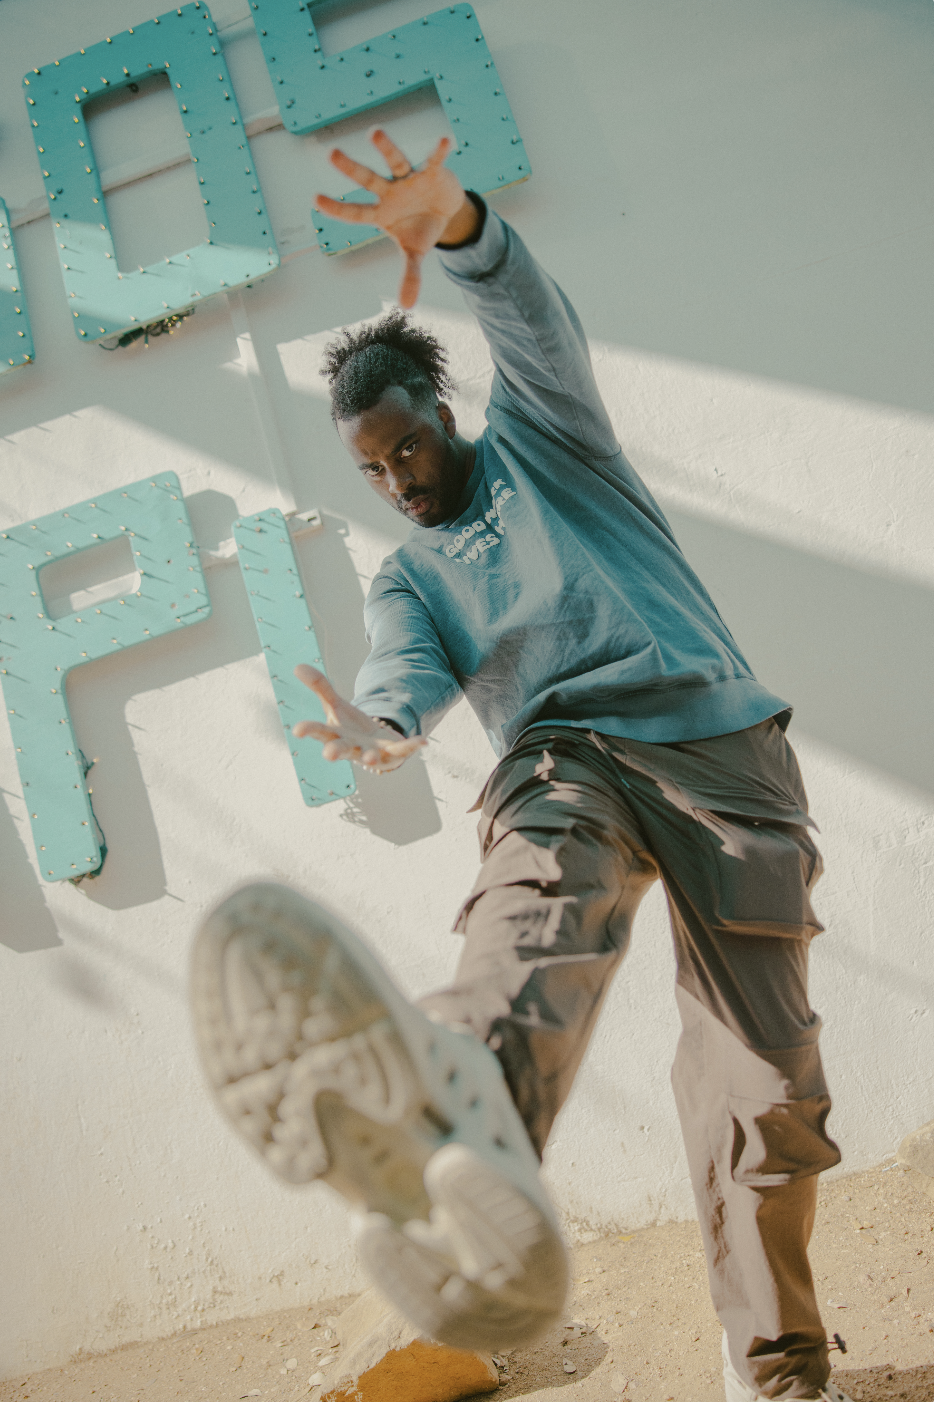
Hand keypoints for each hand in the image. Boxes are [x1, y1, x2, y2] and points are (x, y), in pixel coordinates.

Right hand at [292, 664, 425, 773]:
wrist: (372, 748)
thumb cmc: (349, 728)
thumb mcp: (336, 705)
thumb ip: (320, 687)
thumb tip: (297, 666)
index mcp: (335, 735)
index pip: (319, 732)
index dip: (309, 730)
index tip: (298, 730)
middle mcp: (351, 748)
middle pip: (340, 750)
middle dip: (335, 751)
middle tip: (328, 754)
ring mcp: (371, 754)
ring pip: (369, 757)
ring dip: (369, 757)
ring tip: (369, 757)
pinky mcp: (391, 754)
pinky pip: (402, 751)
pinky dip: (412, 746)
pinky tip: (423, 740)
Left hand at [315, 129, 478, 307]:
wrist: (444, 210)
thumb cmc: (421, 229)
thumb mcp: (415, 253)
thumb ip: (410, 276)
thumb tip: (407, 306)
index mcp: (381, 212)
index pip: (355, 212)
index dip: (337, 208)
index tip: (315, 199)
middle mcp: (390, 192)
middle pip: (367, 179)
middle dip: (350, 168)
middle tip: (331, 155)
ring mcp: (409, 179)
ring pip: (395, 162)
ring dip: (386, 148)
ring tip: (374, 133)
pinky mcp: (430, 171)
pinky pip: (433, 160)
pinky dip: (439, 152)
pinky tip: (446, 142)